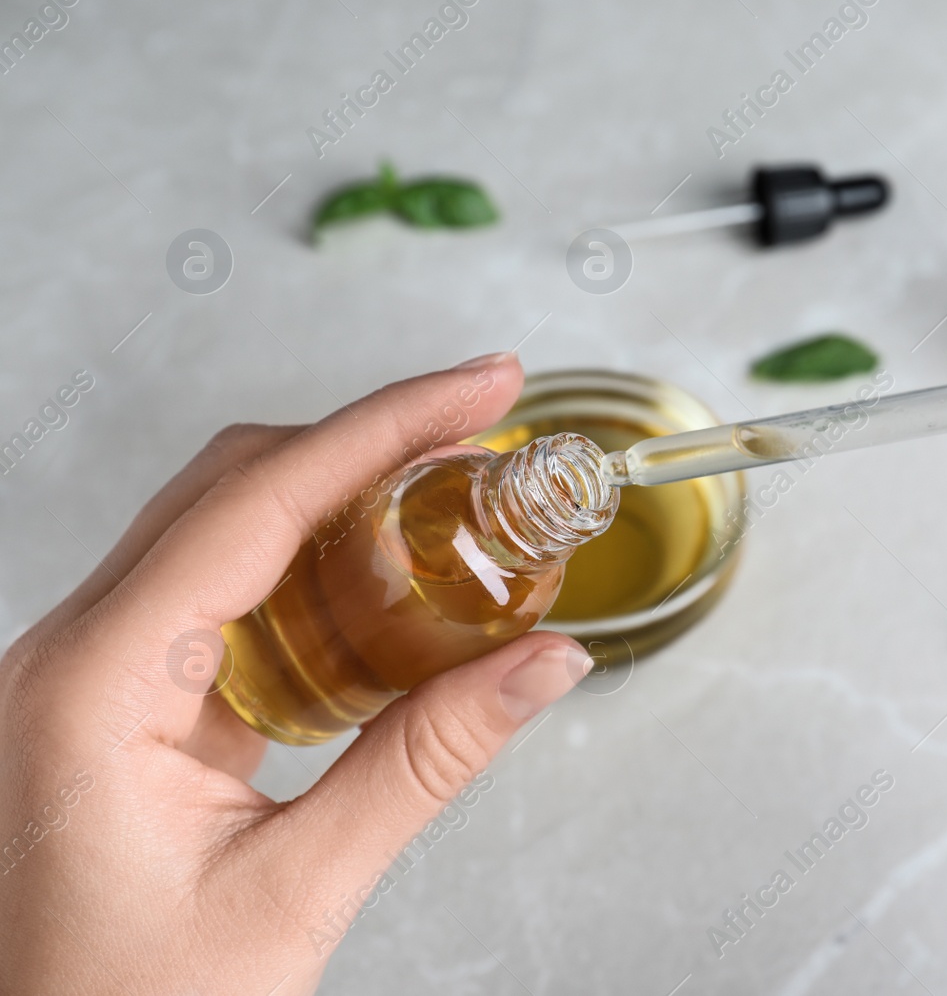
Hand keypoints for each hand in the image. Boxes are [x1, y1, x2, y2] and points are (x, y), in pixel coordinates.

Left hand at [0, 353, 591, 993]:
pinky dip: (306, 566)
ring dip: (340, 498)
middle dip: (371, 443)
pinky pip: (212, 592)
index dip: (388, 426)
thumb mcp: (295, 895)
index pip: (261, 501)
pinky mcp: (111, 703)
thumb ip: (426, 763)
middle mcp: (69, 656)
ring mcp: (81, 676)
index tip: (482, 385)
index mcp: (94, 685)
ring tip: (455, 501)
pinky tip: (383, 584)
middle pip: (234, 483)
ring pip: (220, 526)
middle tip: (486, 431)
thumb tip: (544, 663)